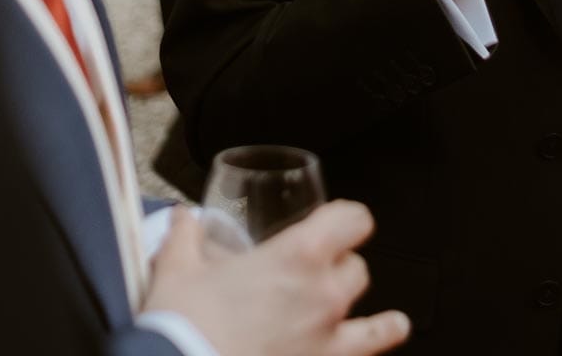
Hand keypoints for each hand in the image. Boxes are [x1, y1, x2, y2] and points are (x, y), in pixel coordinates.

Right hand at [143, 203, 408, 355]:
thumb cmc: (183, 325)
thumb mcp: (178, 270)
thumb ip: (185, 237)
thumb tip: (182, 218)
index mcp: (297, 256)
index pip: (352, 220)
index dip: (348, 219)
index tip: (338, 223)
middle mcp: (324, 293)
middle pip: (356, 269)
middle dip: (337, 270)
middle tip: (309, 277)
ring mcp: (330, 336)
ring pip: (376, 316)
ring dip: (357, 311)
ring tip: (346, 310)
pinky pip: (372, 350)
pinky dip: (380, 341)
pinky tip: (384, 336)